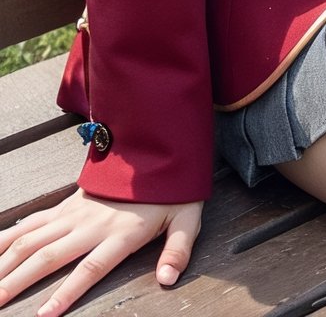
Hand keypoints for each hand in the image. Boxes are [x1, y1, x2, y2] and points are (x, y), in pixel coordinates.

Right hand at [0, 189, 202, 315]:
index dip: (67, 292)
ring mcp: (75, 213)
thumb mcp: (186, 220)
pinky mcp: (67, 205)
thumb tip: (168, 279)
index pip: (91, 267)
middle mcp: (91, 223)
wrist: (156, 148)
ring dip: (8, 263)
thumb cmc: (172, 191)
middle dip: (19, 282)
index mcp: (120, 232)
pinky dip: (11, 236)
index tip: (43, 315)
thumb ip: (177, 250)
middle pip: (49, 256)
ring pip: (33, 239)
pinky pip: (34, 222)